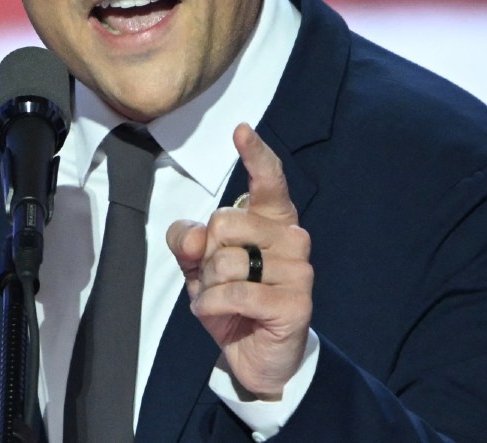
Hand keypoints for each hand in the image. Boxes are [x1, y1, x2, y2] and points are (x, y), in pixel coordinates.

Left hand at [165, 123, 312, 398]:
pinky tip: (221, 315)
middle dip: (206, 257)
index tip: (241, 130)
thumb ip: (188, 242)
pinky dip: (212, 306)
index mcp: (272, 219)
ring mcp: (299, 269)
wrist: (255, 357)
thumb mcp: (199, 267)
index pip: (268, 180)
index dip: (255, 154)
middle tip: (217, 280)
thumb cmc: (231, 300)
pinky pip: (233, 293)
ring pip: (226, 261)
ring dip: (209, 286)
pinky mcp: (295, 302)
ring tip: (223, 300)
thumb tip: (193, 238)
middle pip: (224, 223)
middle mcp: (291, 236)